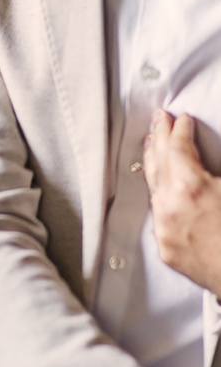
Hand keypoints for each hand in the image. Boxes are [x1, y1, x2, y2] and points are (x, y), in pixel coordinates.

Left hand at [144, 110, 220, 295]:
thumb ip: (216, 166)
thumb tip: (210, 158)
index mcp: (191, 188)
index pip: (178, 148)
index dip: (180, 130)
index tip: (182, 119)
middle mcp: (170, 206)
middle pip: (159, 162)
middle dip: (159, 136)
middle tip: (159, 118)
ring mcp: (165, 228)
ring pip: (153, 188)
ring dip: (154, 163)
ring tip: (152, 143)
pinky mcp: (166, 247)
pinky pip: (159, 214)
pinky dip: (159, 194)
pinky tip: (161, 185)